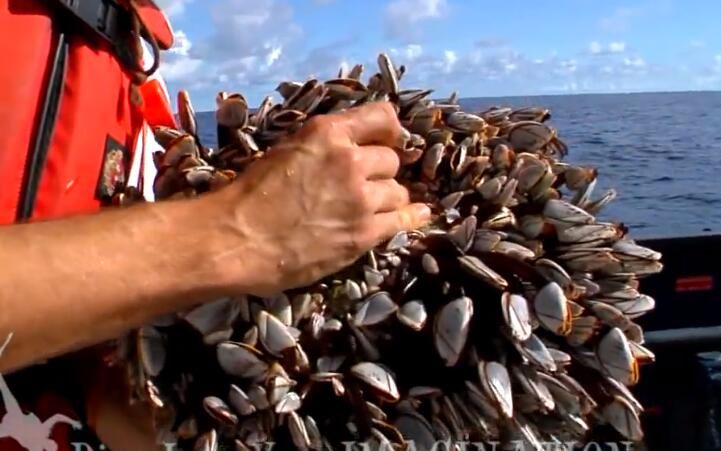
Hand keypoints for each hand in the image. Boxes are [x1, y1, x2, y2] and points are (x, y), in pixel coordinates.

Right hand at [209, 101, 430, 295]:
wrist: (236, 240)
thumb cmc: (249, 196)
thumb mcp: (286, 151)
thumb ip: (323, 146)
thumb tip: (351, 149)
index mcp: (327, 133)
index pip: (381, 116)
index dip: (390, 130)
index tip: (391, 140)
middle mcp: (350, 160)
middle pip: (390, 159)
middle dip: (380, 171)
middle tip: (364, 186)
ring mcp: (361, 198)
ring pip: (398, 191)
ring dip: (387, 198)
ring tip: (370, 208)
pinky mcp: (364, 232)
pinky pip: (403, 220)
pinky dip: (412, 217)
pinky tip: (419, 215)